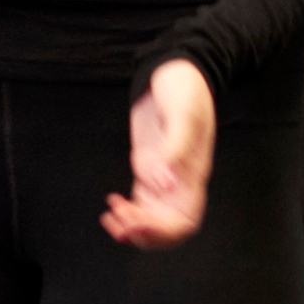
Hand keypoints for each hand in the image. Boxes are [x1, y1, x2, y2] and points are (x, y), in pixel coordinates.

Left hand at [102, 61, 217, 247]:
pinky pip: (141, 202)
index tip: (136, 223)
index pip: (184, 221)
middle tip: (117, 224)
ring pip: (152, 218)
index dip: (162, 232)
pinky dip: (127, 211)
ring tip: (111, 218)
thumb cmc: (185, 88)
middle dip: (143, 234)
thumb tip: (166, 185)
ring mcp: (165, 175)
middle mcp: (181, 181)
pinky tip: (112, 205)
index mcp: (193, 174)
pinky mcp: (150, 166)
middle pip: (167, 227)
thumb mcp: (182, 114)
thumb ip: (175, 150)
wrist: (175, 69)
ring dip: (132, 227)